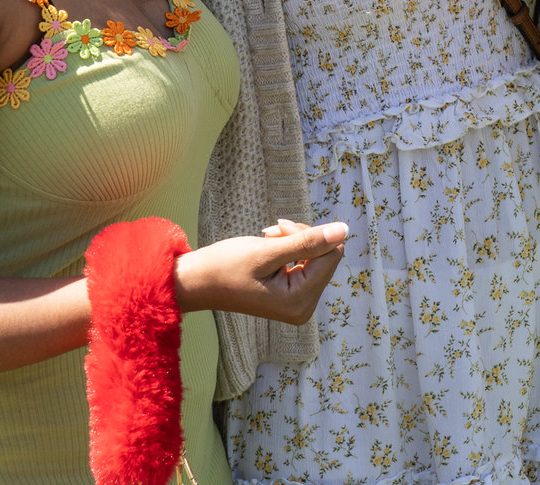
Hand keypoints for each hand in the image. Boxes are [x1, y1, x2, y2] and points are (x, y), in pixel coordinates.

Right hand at [174, 219, 347, 324]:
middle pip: (325, 256)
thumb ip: (307, 241)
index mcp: (300, 301)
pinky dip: (290, 250)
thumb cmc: (225, 266)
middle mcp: (303, 308)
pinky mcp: (290, 297)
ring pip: (316, 256)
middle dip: (301, 238)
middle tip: (271, 232)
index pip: (331, 255)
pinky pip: (305, 264)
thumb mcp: (268, 251)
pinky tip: (269, 247)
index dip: (308, 235)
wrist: (195, 282)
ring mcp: (297, 304)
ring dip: (293, 241)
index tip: (279, 231)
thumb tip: (345, 230)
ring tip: (267, 239)